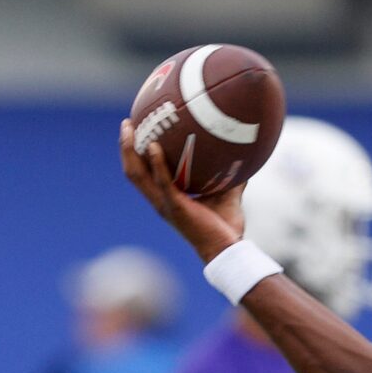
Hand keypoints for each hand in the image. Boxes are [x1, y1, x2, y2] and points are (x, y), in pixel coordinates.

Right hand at [117, 122, 246, 263]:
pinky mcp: (174, 207)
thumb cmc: (226, 226)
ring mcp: (164, 204)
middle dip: (126, 148)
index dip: (137, 154)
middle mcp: (160, 200)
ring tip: (129, 129)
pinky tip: (154, 146)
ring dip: (130, 151)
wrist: (227, 248)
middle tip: (127, 124)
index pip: (145, 174)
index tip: (138, 131)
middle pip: (133, 172)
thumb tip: (245, 151)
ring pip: (137, 176)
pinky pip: (161, 181)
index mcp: (167, 198)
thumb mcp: (228, 192)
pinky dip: (156, 164)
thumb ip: (231, 173)